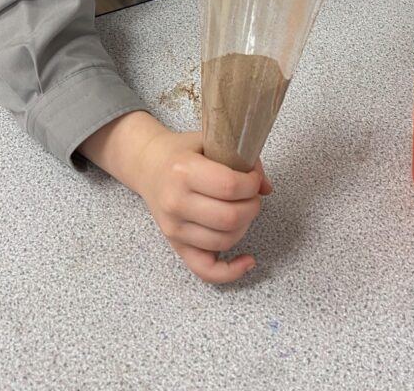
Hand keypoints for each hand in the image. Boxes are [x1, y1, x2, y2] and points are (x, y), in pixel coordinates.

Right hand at [79, 112, 271, 282]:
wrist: (147, 165)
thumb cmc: (180, 152)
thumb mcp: (208, 141)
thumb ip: (241, 158)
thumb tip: (266, 187)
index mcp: (183, 171)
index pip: (229, 186)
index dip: (251, 184)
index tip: (253, 179)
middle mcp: (176, 203)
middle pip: (230, 217)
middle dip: (252, 206)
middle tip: (252, 195)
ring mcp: (175, 228)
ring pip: (225, 241)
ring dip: (245, 227)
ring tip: (244, 211)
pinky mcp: (176, 246)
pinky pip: (206, 270)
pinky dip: (231, 272)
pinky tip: (248, 260)